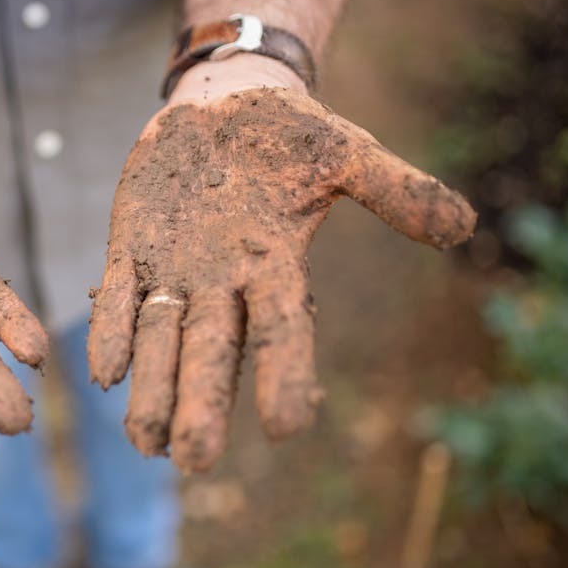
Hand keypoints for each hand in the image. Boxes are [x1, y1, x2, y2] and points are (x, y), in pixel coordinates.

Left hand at [88, 64, 475, 471]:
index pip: (283, 329)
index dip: (284, 373)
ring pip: (160, 340)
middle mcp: (223, 283)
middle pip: (213, 352)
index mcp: (275, 266)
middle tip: (194, 462)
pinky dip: (110, 330)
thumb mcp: (346, 153)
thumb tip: (463, 227)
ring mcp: (173, 269)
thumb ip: (395, 190)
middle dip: (202, 404)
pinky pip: (119, 297)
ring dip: (152, 387)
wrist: (223, 105)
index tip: (287, 426)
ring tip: (143, 443)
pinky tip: (103, 371)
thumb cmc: (290, 134)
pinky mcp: (130, 248)